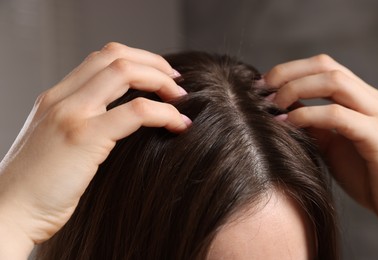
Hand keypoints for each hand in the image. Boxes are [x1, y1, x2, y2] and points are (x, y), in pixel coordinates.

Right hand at [0, 42, 189, 257]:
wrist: (8, 212)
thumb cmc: (36, 186)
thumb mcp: (56, 143)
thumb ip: (82, 125)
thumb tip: (122, 121)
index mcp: (56, 98)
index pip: (101, 59)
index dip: (136, 60)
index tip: (159, 76)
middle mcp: (61, 98)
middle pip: (115, 57)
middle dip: (154, 64)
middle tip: (176, 83)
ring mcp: (71, 114)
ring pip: (125, 72)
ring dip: (161, 81)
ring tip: (180, 99)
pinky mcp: (83, 137)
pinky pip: (135, 111)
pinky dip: (163, 113)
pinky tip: (178, 125)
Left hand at [265, 54, 377, 225]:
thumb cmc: (367, 176)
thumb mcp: (332, 145)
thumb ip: (313, 125)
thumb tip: (282, 109)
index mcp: (360, 99)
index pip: (323, 66)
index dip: (290, 70)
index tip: (262, 84)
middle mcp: (371, 100)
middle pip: (326, 66)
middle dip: (287, 73)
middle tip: (261, 90)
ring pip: (335, 81)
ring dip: (296, 89)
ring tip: (272, 104)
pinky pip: (338, 116)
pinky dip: (308, 115)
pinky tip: (287, 124)